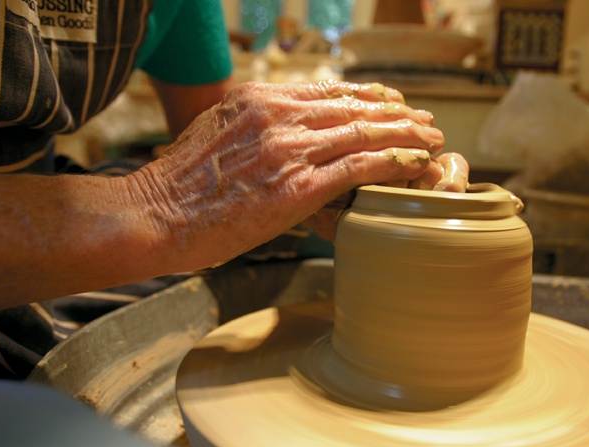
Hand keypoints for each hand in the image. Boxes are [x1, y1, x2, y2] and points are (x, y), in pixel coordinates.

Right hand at [126, 81, 444, 269]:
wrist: (155, 214)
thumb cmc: (180, 184)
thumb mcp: (216, 133)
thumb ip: (254, 125)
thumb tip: (280, 133)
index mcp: (257, 99)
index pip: (328, 91)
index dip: (368, 96)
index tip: (392, 101)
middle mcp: (278, 116)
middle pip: (354, 107)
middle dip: (397, 113)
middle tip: (426, 119)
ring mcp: (290, 150)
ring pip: (364, 132)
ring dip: (407, 134)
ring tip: (433, 138)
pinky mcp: (297, 187)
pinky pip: (359, 166)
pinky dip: (394, 162)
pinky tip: (417, 163)